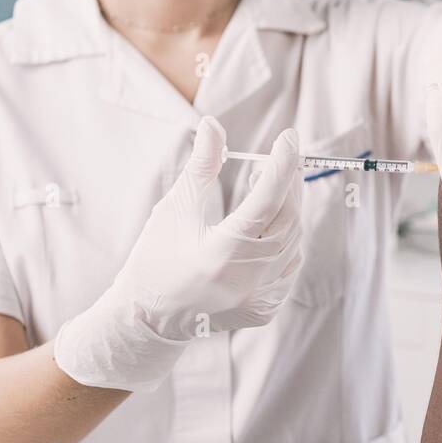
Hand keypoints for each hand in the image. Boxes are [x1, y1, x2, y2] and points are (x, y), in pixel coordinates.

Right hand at [54, 117, 302, 391]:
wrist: (148, 317)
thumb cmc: (156, 257)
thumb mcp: (175, 208)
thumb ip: (201, 166)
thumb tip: (213, 124)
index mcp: (219, 255)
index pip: (266, 203)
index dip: (281, 166)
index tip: (289, 137)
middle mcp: (244, 282)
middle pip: (287, 221)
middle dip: (289, 185)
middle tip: (285, 159)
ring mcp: (258, 300)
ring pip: (293, 243)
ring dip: (289, 213)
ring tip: (275, 191)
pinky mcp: (265, 310)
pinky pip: (289, 267)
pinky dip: (286, 243)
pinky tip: (270, 230)